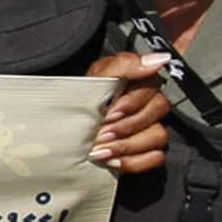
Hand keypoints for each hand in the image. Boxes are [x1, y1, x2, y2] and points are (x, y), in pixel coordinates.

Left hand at [83, 53, 172, 175]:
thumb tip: (159, 59)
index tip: (108, 112)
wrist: (62, 133)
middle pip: (158, 110)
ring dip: (128, 145)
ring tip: (102, 151)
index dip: (131, 101)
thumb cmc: (78, 101)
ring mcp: (149, 128)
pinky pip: (157, 157)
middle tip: (101, 133)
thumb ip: (125, 65)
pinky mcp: (147, 151)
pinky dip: (134, 162)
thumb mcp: (95, 78)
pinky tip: (112, 162)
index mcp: (136, 81)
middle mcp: (147, 102)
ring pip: (159, 136)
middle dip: (126, 125)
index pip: (153, 85)